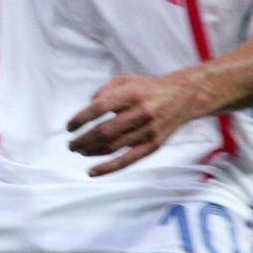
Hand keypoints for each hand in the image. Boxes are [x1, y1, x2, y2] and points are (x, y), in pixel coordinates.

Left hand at [66, 72, 209, 175]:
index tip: (69, 127)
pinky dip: (108, 168)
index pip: (98, 109)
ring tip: (80, 151)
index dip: (80, 119)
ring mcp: (148, 131)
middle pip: (104, 131)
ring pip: (113, 147)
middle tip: (71, 144)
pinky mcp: (153, 145)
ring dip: (91, 151)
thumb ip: (104, 90)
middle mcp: (141, 113)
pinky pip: (128, 160)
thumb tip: (87, 107)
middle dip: (82, 140)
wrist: (183, 97)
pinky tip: (93, 172)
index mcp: (131, 94)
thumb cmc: (148, 89)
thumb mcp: (126, 80)